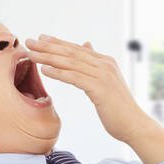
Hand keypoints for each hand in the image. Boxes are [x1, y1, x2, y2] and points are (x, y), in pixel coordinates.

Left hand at [25, 34, 144, 142]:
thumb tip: (87, 45)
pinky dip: (59, 72)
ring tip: (32, 55)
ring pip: (71, 63)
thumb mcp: (106, 81)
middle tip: (29, 42)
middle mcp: (104, 64)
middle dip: (48, 47)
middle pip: (71, 52)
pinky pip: (75, 77)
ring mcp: (103, 75)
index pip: (76, 49)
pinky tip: (45, 70)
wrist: (134, 124)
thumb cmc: (118, 107)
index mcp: (105, 61)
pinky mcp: (100, 88)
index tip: (40, 38)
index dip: (57, 43)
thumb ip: (95, 64)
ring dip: (49, 57)